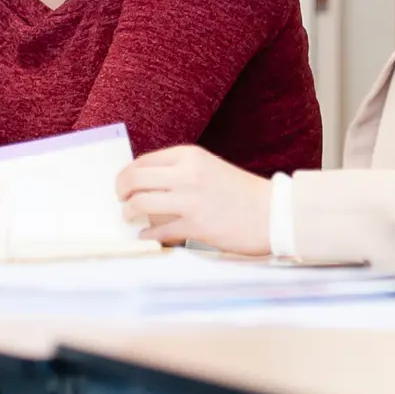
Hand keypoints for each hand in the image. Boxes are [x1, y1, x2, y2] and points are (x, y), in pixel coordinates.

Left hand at [115, 146, 272, 255]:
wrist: (273, 213)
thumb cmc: (242, 192)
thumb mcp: (209, 168)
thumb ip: (180, 172)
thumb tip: (146, 185)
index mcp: (190, 156)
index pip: (143, 161)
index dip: (127, 174)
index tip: (125, 184)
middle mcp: (187, 174)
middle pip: (135, 179)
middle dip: (121, 191)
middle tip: (121, 200)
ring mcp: (190, 200)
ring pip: (140, 204)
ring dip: (129, 212)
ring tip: (130, 217)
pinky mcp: (195, 226)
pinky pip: (159, 232)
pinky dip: (147, 236)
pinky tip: (146, 237)